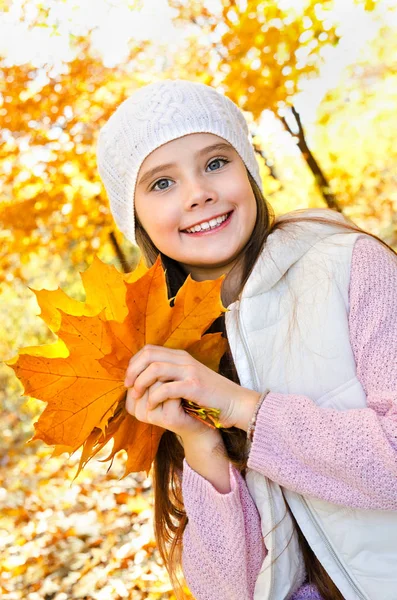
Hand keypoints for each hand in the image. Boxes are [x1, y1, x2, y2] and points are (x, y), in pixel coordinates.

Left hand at [124, 345, 260, 432]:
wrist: (234, 403)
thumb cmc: (209, 396)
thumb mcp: (188, 379)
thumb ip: (170, 374)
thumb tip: (144, 378)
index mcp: (180, 356)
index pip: (148, 350)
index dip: (134, 363)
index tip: (128, 380)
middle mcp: (184, 359)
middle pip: (148, 355)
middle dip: (133, 371)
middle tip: (128, 387)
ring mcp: (189, 371)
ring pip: (155, 368)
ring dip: (141, 383)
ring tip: (137, 396)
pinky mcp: (194, 386)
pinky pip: (166, 388)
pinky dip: (154, 397)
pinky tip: (151, 406)